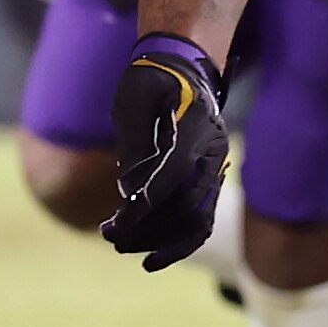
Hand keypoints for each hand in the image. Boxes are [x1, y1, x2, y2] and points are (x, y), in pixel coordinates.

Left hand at [99, 34, 231, 269]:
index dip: (145, 204)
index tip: (117, 225)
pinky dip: (179, 243)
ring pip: (197, 220)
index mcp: (196, 126)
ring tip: (124, 247)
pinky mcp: (209, 181)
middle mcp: (213, 151)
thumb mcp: (134, 98)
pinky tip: (153, 257)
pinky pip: (200, 220)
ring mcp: (215, 168)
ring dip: (161, 241)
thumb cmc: (152, 79)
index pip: (173, 175)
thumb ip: (133, 143)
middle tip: (112, 238)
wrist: (183, 69)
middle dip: (148, 228)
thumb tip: (129, 193)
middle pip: (187, 205)